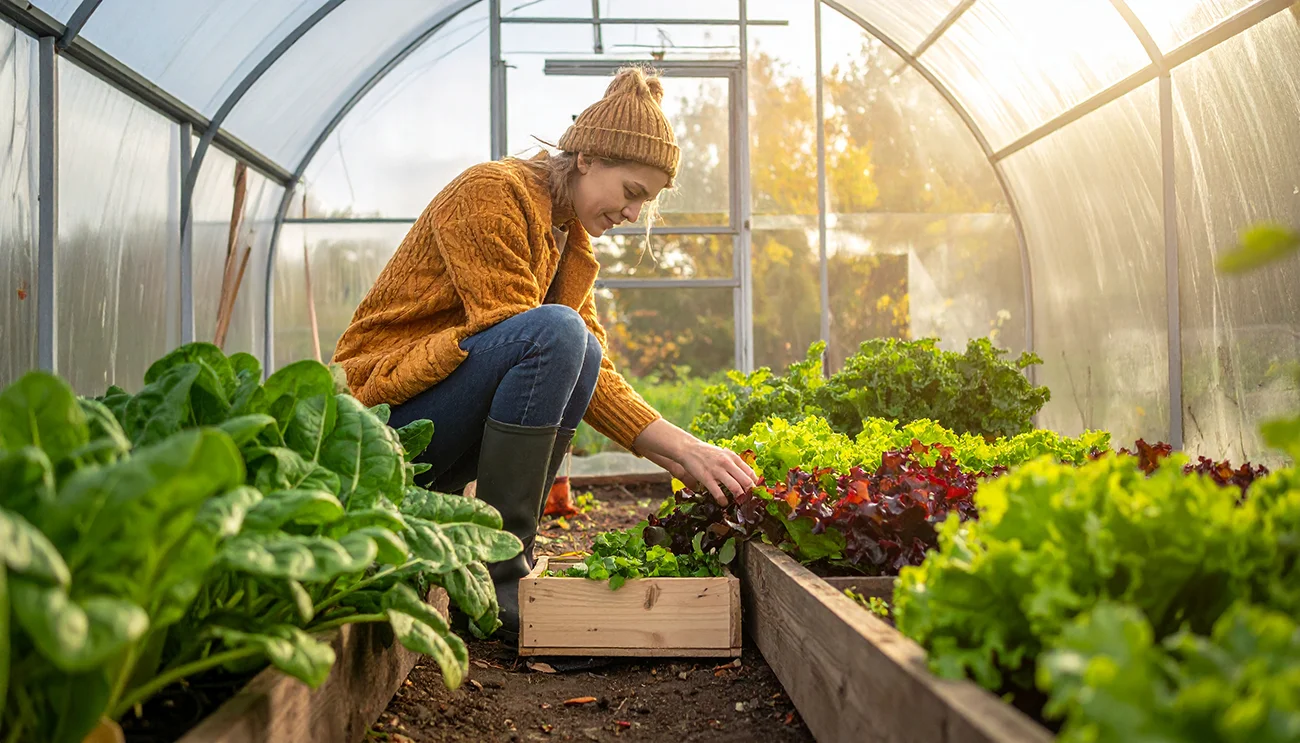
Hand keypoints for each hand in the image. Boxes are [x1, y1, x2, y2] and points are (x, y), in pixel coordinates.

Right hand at [635, 420, 757, 505]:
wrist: (689, 449)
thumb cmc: (708, 453)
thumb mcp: (724, 454)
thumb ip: (735, 464)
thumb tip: (747, 477)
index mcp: (733, 457)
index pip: (750, 472)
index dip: (756, 484)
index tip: (757, 492)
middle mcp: (727, 463)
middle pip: (746, 481)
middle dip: (751, 493)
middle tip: (751, 501)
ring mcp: (717, 471)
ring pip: (735, 487)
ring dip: (740, 498)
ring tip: (740, 503)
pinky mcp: (707, 478)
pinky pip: (718, 492)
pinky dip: (723, 500)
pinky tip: (724, 503)